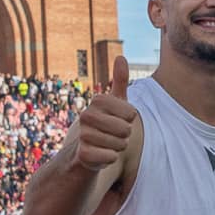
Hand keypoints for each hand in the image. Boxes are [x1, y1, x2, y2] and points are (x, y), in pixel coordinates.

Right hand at [72, 55, 134, 170]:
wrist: (85, 150)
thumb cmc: (105, 123)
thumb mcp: (114, 102)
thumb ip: (119, 80)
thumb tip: (121, 56)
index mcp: (97, 100)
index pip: (131, 114)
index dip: (129, 120)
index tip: (117, 119)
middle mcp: (87, 115)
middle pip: (126, 130)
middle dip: (124, 136)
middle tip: (112, 134)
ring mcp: (83, 135)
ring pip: (120, 145)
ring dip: (117, 147)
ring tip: (106, 144)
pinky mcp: (83, 154)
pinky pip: (111, 157)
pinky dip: (111, 158)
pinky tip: (101, 155)